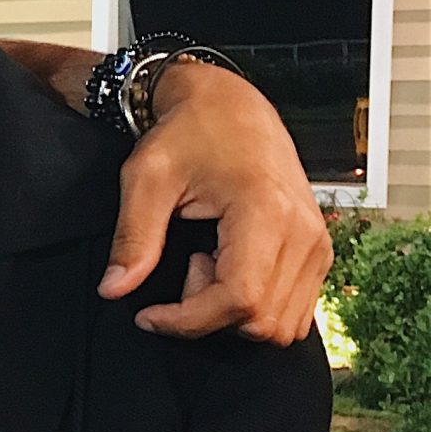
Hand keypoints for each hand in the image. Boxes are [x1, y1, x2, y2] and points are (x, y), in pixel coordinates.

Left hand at [98, 58, 329, 344]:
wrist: (230, 106)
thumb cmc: (187, 134)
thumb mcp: (146, 178)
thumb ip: (133, 237)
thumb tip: (112, 290)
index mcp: (267, 212)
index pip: (239, 300)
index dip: (188, 320)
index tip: (147, 314)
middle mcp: (305, 234)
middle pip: (262, 322)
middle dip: (209, 313)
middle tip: (184, 266)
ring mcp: (318, 245)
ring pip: (282, 326)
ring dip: (234, 313)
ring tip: (206, 262)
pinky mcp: (318, 252)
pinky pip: (293, 311)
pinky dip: (255, 307)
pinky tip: (227, 265)